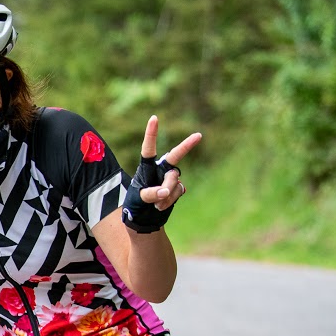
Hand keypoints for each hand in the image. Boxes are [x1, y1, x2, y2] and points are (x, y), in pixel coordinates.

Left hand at [123, 115, 200, 232]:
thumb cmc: (136, 204)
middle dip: (186, 146)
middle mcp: (160, 169)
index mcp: (146, 167)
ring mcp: (169, 178)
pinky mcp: (176, 188)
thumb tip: (166, 191)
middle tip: (198, 135)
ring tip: (155, 204)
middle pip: (174, 157)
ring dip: (166, 194)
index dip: (151, 133)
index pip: (149, 148)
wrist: (144, 218)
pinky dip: (171, 200)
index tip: (154, 117)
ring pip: (175, 180)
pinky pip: (179, 190)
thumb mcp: (139, 199)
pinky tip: (161, 206)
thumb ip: (152, 193)